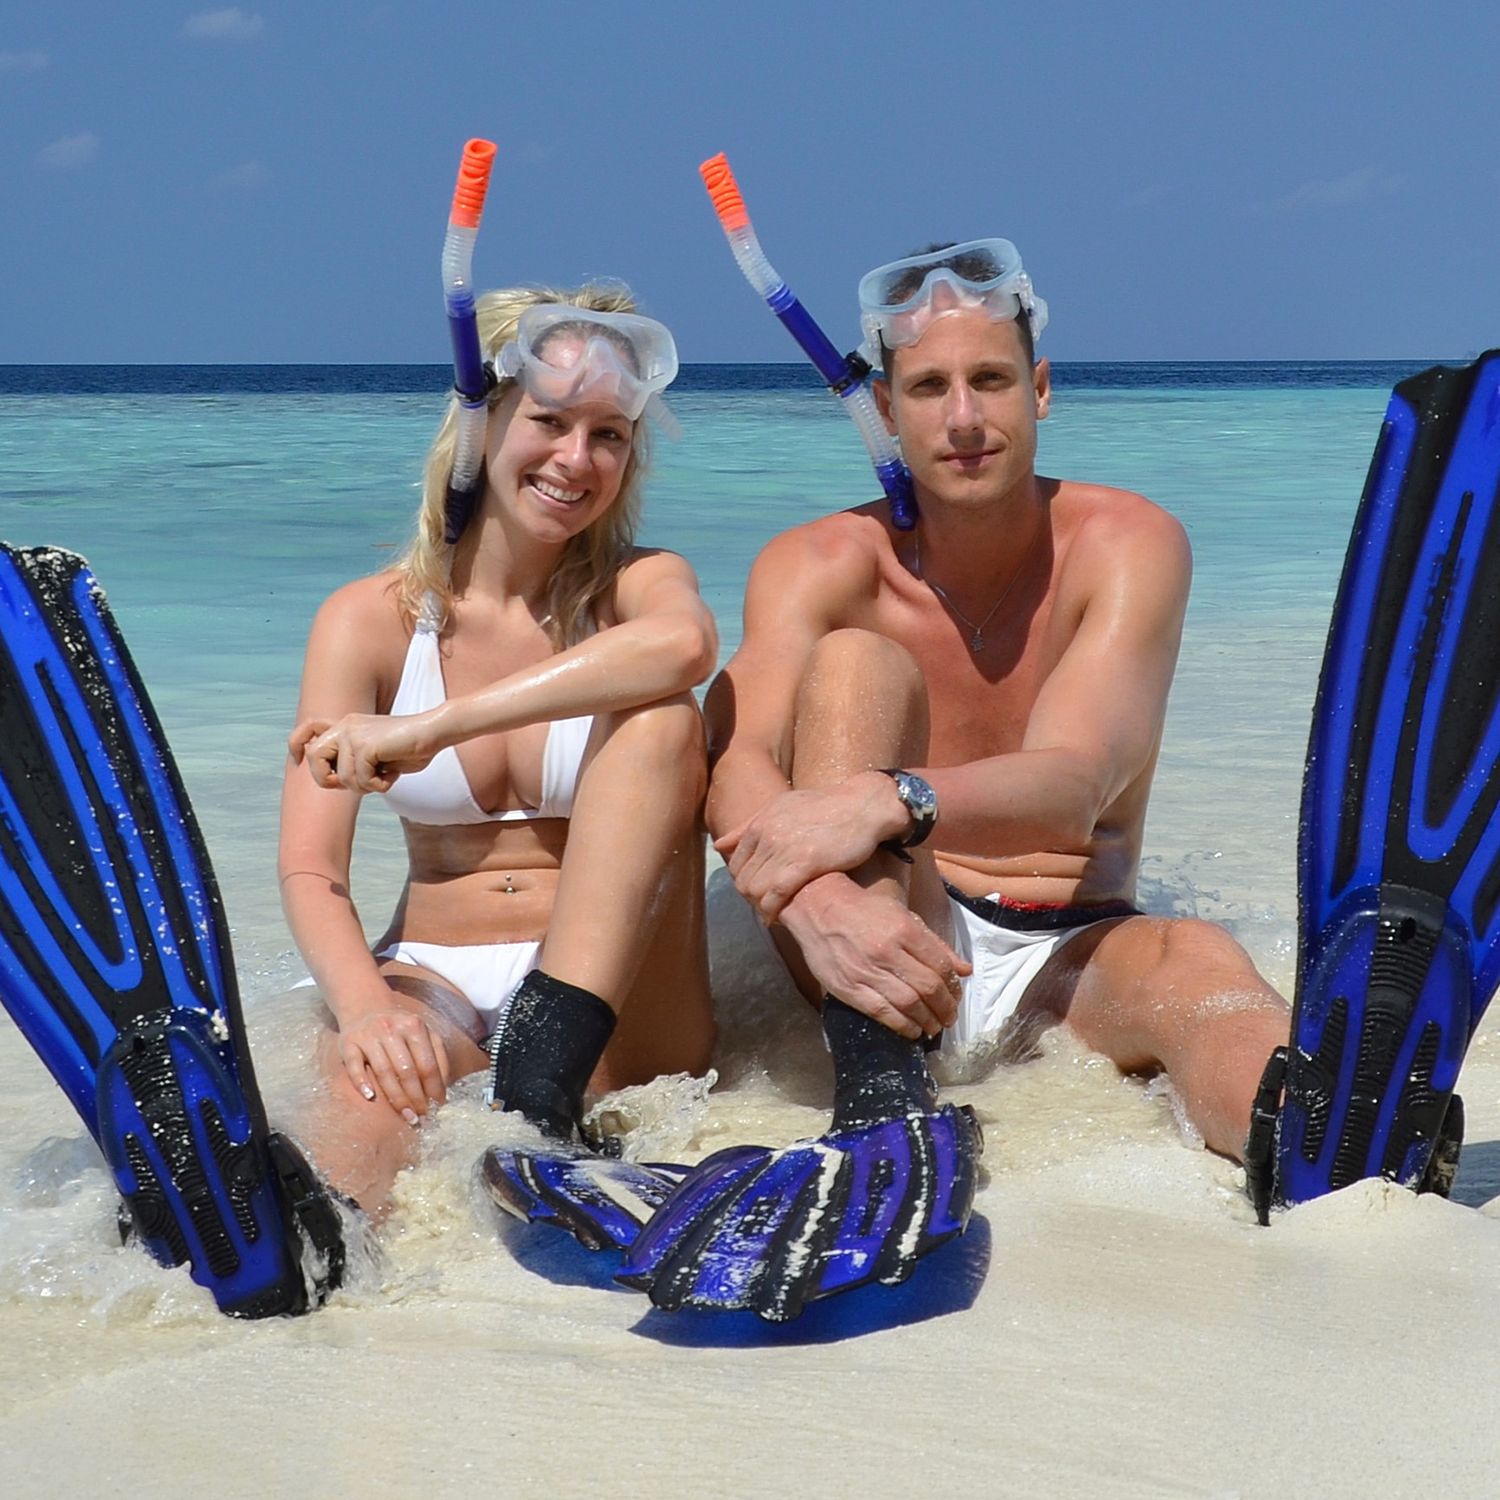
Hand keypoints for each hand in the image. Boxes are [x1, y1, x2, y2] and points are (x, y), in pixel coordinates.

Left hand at [289, 711, 439, 793]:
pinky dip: (378, 785)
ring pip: (344, 777)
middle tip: (356, 783)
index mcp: (347, 725)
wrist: (434, 731)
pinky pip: (361, 778)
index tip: (296, 759)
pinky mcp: (365, 744)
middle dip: (329, 779)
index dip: (297, 746)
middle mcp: (346, 726)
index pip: (307, 731)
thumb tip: (338, 781)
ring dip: (366, 787)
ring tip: (384, 778)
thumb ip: (357, 762)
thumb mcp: (378, 755)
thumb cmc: (412, 747)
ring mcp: (354, 734)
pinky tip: (392, 776)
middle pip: (314, 757)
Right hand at [335, 1005, 452, 1119]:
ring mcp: (368, 1036)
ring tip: (406, 1116)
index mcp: (413, 1026)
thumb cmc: (399, 1028)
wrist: (365, 1006)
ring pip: (383, 1072)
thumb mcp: (422, 1033)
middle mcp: (391, 1029)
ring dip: (396, 1098)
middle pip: (406, 1071)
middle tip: (422, 1118)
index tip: (438, 1107)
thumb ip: (436, 1055)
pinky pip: (355, 1067)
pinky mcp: (348, 1043)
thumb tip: (444, 1087)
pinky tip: (370, 1097)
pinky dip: (362, 1083)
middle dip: (416, 1098)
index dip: (434, 1089)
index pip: (427, 1064)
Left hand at [717, 774, 906, 920]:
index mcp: (759, 823)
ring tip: (772, 914)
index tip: (757, 893)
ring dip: (760, 907)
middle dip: (751, 898)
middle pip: (742, 880)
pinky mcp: (804, 863)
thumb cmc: (826, 807)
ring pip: (754, 890)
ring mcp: (784, 849)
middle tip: (765, 908)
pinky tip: (779, 918)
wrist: (862, 806)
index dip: (744, 882)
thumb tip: (720, 843)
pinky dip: (772, 911)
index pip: (735, 864)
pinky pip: (775, 895)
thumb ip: (749, 825)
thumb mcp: (783, 806)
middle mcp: (766, 835)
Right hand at [778, 875, 970, 1038]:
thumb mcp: (903, 916)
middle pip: (928, 988)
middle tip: (949, 1017)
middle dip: (945, 1008)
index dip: (954, 986)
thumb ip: (935, 944)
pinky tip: (911, 1030)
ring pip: (908, 1004)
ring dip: (927, 1021)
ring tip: (934, 1027)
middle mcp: (886, 952)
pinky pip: (882, 1013)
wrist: (816, 906)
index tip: (955, 996)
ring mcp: (866, 972)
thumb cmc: (863, 909)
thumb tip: (964, 970)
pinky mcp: (848, 988)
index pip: (940, 966)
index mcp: (903, 930)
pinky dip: (902, 1026)